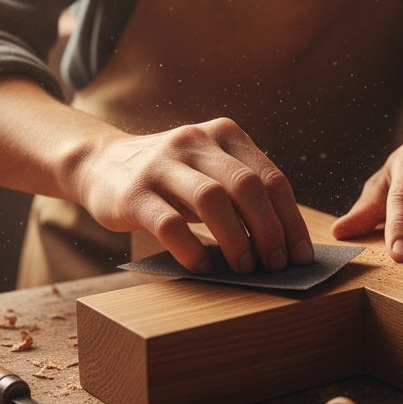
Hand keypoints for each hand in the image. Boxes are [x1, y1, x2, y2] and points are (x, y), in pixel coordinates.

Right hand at [72, 117, 314, 274]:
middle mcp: (196, 141)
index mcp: (225, 134)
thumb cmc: (172, 179)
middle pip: (247, 186)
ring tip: (245, 269)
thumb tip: (283, 244)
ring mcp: (162, 164)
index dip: (290, 219)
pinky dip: (191, 249)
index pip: (271, 177)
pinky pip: (169, 223)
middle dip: (268, 230)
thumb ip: (242, 193)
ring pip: (211, 199)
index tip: (301, 255)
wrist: (101, 164)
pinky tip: (202, 267)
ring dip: (236, 239)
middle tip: (276, 265)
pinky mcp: (133, 193)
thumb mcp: (210, 170)